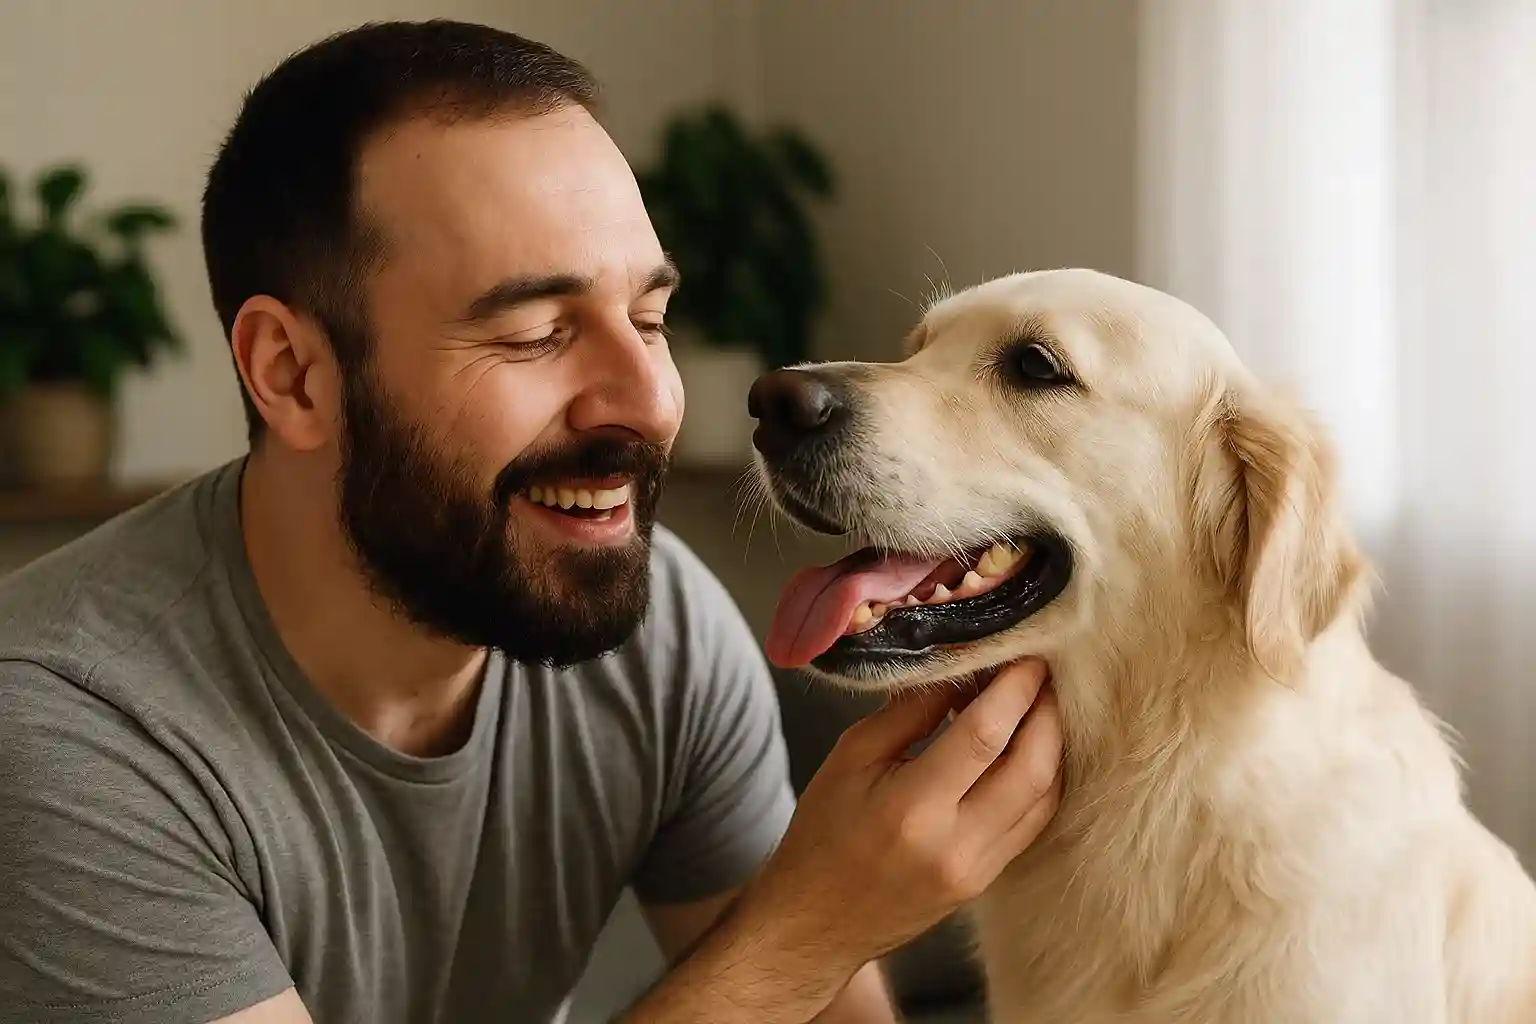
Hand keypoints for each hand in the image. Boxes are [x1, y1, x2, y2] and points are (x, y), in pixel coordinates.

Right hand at [739, 658, 1062, 984]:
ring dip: (1052, 744)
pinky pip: (1034, 821)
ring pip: (1045, 796)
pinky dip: (1042, 778)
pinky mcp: (986, 880)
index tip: (1026, 655)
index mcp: (912, 808)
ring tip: (1040, 704)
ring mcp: (977, 869)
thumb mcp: (851, 757)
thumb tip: (961, 670)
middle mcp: (955, 844)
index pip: (984, 736)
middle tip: (1043, 673)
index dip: (1013, 689)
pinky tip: (1031, 749)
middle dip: (1046, 712)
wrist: (816, 921)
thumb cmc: (823, 832)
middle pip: (1032, 767)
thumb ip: (909, 712)